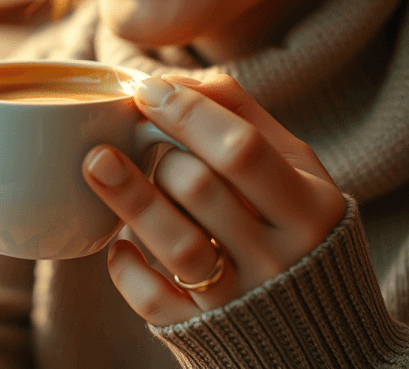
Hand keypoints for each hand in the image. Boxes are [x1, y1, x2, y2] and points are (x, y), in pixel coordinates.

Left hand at [82, 73, 345, 325]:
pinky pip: (158, 302)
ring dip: (133, 200)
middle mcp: (279, 256)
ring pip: (179, 246)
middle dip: (157, 151)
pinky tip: (118, 246)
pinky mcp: (204, 332)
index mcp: (309, 207)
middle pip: (203, 190)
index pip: (241, 149)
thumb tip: (181, 81)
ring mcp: (240, 298)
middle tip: (120, 127)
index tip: (146, 89)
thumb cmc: (294, 226)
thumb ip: (247, 119)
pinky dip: (130, 272)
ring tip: (95, 163)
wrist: (317, 330)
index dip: (187, 113)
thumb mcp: (296, 170)